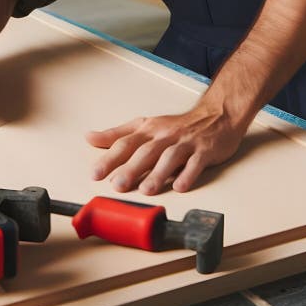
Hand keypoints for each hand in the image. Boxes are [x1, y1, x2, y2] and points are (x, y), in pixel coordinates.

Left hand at [86, 106, 245, 193]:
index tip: (95, 173)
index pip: (126, 143)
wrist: (216, 115)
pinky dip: (188, 174)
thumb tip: (89, 138)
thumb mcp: (145, 125)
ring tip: (146, 190)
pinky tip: (181, 186)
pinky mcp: (205, 151)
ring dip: (158, 174)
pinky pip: (196, 163)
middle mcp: (165, 135)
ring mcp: (185, 142)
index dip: (110, 158)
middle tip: (117, 185)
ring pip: (170, 157)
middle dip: (131, 168)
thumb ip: (117, 134)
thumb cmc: (177, 126)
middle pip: (146, 151)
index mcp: (149, 129)